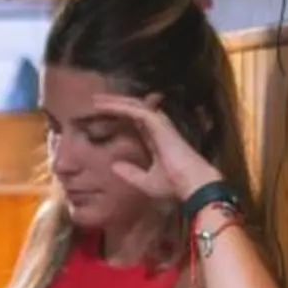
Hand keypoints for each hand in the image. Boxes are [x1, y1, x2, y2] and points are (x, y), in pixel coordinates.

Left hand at [89, 92, 219, 205]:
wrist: (192, 186)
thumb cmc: (175, 185)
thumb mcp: (146, 182)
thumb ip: (131, 173)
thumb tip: (114, 166)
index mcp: (157, 140)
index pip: (137, 122)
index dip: (122, 116)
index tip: (104, 115)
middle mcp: (158, 129)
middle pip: (135, 109)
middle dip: (116, 104)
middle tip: (96, 101)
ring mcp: (160, 125)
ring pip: (135, 106)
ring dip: (116, 102)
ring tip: (96, 100)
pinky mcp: (159, 125)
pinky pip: (137, 111)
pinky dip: (121, 107)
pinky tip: (107, 106)